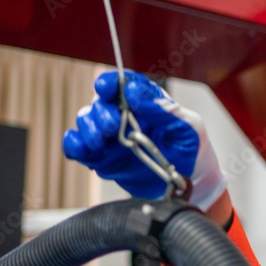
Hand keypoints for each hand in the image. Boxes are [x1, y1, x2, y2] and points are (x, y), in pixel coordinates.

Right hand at [62, 71, 227, 211]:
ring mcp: (112, 136)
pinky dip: (74, 145)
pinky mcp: (103, 157)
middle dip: (102, 112)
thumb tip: (134, 93)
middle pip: (101, 102)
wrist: (189, 183)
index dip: (111, 82)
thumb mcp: (188, 128)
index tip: (106, 87)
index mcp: (147, 101)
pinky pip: (78, 147)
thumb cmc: (191, 149)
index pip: (124, 83)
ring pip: (86, 121)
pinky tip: (84, 149)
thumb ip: (164, 110)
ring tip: (101, 142)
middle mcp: (125, 115)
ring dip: (88, 128)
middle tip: (114, 127)